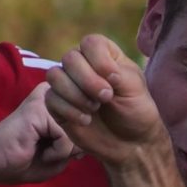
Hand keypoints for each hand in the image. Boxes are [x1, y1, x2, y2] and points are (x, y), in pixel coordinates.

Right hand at [0, 84, 78, 184]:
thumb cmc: (23, 159)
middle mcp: (54, 95)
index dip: (74, 147)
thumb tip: (89, 133)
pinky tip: (34, 147)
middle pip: (84, 130)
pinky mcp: (40, 109)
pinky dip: (54, 152)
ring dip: (60, 153)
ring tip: (37, 149)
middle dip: (68, 149)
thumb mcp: (60, 156)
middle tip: (42, 149)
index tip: (50, 148)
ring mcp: (47, 99)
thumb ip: (79, 144)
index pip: (87, 126)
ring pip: (76, 135)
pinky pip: (66, 138)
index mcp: (59, 103)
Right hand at [44, 35, 170, 164]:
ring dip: (76, 95)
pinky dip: (69, 111)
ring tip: (95, 109)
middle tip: (106, 98)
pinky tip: (86, 120)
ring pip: (54, 76)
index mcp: (104, 54)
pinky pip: (51, 99)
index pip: (90, 43)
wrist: (130, 143)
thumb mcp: (135, 89)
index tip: (114, 80)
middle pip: (70, 58)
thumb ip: (118, 73)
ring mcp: (68, 84)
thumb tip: (100, 71)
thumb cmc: (136, 112)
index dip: (99, 60)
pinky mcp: (58, 104)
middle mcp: (82, 65)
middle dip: (88, 80)